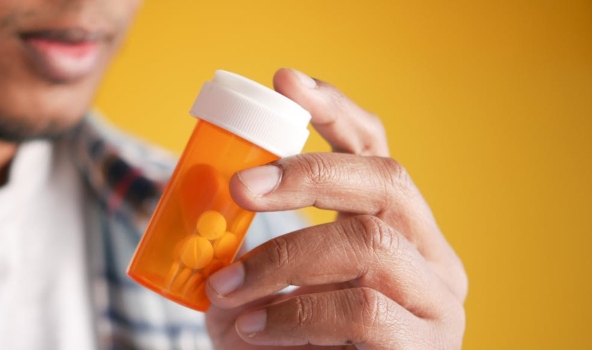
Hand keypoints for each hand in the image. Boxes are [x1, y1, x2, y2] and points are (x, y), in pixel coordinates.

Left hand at [204, 69, 466, 348]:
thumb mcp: (268, 289)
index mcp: (396, 227)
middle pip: (386, 181)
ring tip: (228, 288)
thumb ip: (247, 249)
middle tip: (241, 186)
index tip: (285, 82)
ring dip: (284, 260)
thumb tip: (199, 205)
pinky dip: (296, 314)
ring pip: (369, 245)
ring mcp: (438, 301)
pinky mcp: (425, 347)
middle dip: (307, 175)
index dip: (335, 111)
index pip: (378, 150)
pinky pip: (362, 310)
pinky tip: (254, 330)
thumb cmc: (297, 346)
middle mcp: (432, 254)